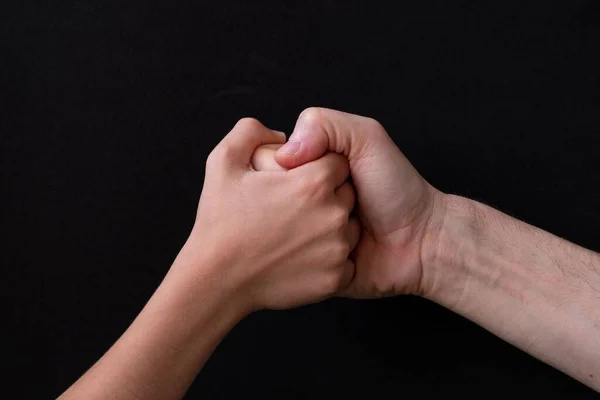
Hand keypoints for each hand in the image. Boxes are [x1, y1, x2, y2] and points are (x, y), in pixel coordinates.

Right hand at [180, 118, 359, 312]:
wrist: (216, 283)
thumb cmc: (219, 224)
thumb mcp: (223, 161)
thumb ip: (250, 131)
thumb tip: (281, 136)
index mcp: (312, 182)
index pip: (336, 162)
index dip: (316, 169)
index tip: (295, 184)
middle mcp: (332, 213)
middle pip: (345, 193)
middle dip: (325, 197)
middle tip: (290, 211)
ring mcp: (336, 249)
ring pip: (348, 227)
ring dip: (330, 229)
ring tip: (293, 236)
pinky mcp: (336, 278)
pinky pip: (345, 261)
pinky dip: (330, 260)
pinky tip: (302, 259)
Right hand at [272, 108, 445, 297]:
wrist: (424, 241)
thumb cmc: (397, 188)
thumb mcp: (366, 139)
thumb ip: (324, 125)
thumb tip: (283, 152)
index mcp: (311, 173)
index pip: (273, 165)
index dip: (289, 169)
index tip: (309, 173)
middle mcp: (307, 206)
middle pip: (278, 200)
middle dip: (305, 201)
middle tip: (338, 201)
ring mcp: (311, 240)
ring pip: (290, 234)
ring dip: (315, 232)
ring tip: (344, 228)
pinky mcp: (317, 271)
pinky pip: (302, 266)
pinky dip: (317, 261)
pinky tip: (339, 253)